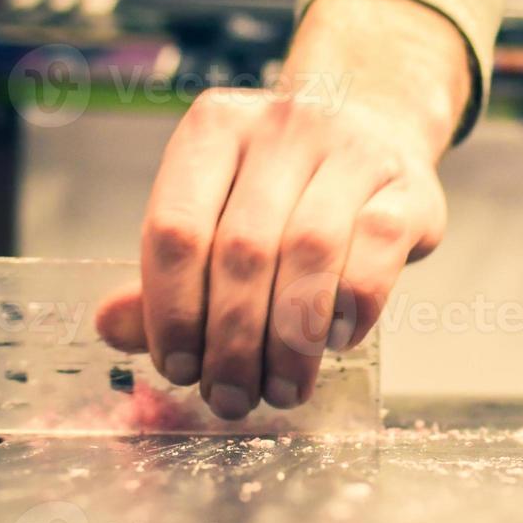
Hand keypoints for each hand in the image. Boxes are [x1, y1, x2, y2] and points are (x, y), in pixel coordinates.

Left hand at [96, 0, 469, 418]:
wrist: (381, 133)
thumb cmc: (291, 188)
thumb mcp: (221, 210)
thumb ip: (171, 268)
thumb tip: (113, 328)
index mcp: (215, 127)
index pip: (175, 228)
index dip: (171, 310)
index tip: (179, 368)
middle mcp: (282, 127)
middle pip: (242, 250)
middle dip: (233, 340)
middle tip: (232, 396)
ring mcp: (352, 151)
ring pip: (309, 256)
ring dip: (291, 340)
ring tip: (282, 388)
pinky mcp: (409, 189)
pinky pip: (374, 259)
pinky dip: (350, 312)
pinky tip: (335, 342)